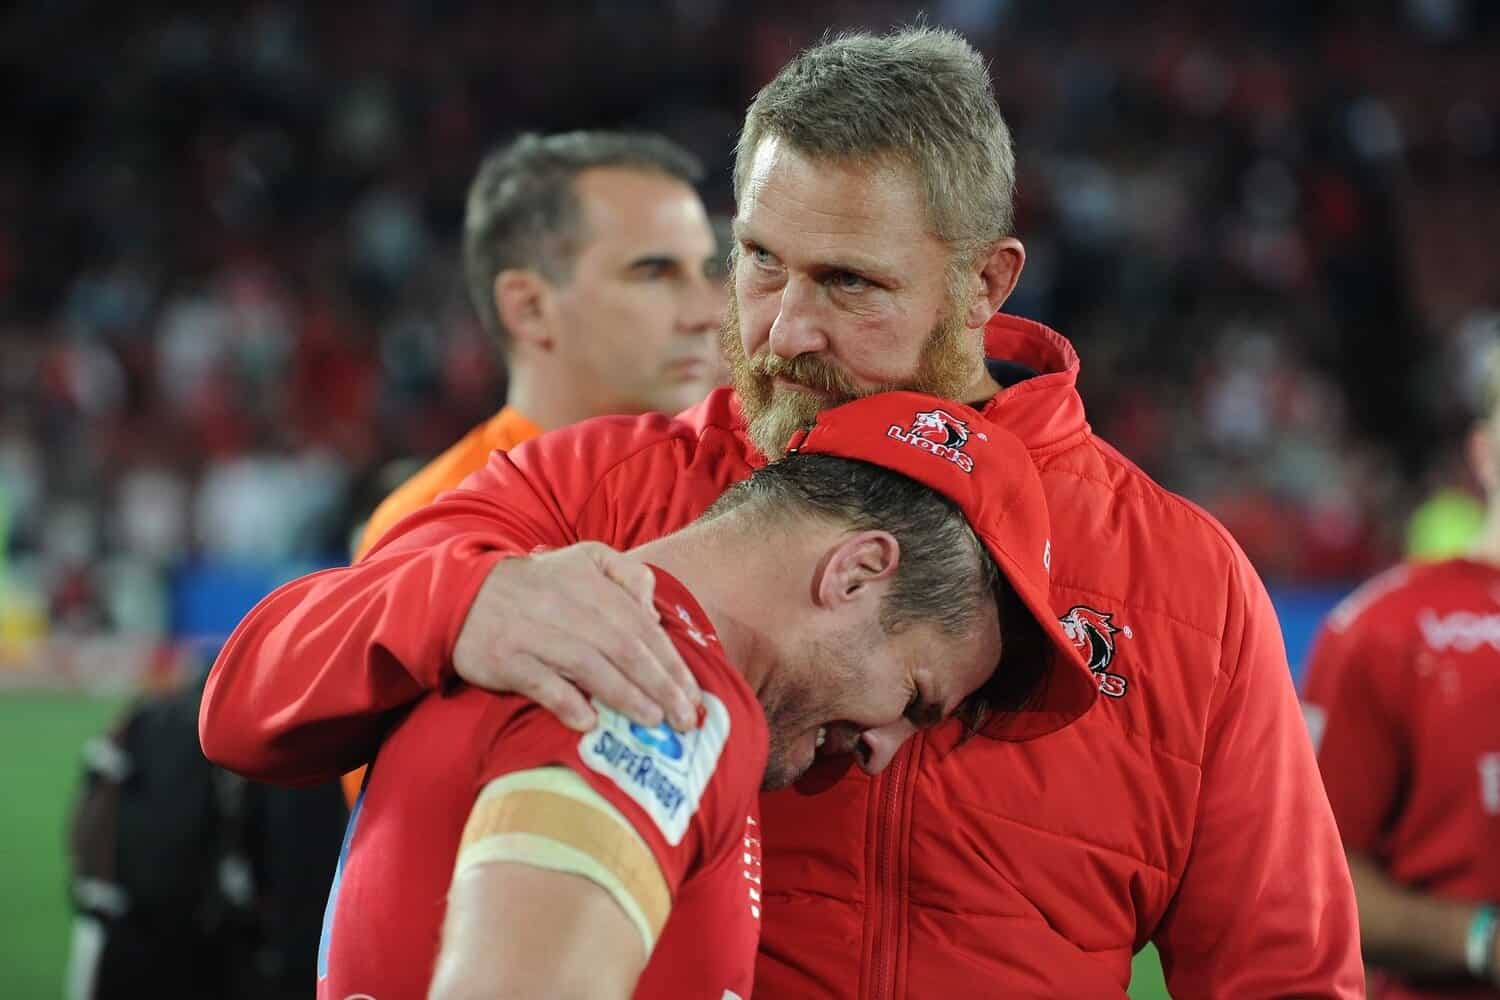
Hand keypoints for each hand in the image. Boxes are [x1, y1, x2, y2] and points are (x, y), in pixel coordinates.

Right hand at [453, 543, 701, 732]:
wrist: (464, 593)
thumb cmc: (538, 584)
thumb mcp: (585, 559)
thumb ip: (627, 574)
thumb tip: (654, 610)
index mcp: (592, 587)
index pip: (643, 628)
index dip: (672, 664)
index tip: (693, 696)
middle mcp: (568, 609)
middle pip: (625, 650)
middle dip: (661, 686)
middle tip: (684, 719)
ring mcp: (536, 635)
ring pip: (590, 667)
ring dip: (626, 697)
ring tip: (653, 721)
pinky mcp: (507, 659)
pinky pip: (542, 683)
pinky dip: (566, 702)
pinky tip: (589, 721)